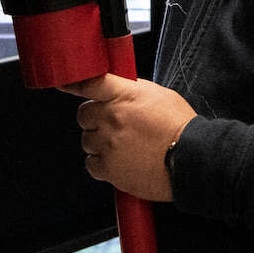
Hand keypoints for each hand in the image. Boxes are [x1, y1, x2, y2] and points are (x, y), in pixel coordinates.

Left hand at [61, 72, 196, 201]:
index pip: (90, 84)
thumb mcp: (160, 95)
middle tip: (113, 125)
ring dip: (99, 142)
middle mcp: (112, 117)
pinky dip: (101, 164)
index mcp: (124, 95)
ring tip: (122, 146)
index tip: (63, 84)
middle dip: (95, 119)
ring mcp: (108, 143)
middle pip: (84, 115)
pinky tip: (119, 161)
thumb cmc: (180, 127)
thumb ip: (133, 90)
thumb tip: (118, 90)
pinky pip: (91, 164)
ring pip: (87, 140)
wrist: (190, 159)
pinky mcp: (108, 168)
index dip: (73, 83)